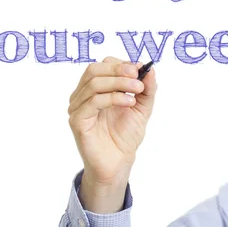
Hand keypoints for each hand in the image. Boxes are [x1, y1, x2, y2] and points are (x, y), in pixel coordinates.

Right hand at [67, 56, 156, 186]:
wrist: (119, 162)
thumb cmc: (126, 135)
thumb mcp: (142, 107)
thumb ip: (146, 89)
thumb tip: (150, 69)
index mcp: (95, 89)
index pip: (102, 65)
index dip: (121, 64)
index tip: (140, 69)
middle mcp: (82, 96)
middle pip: (94, 70)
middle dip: (118, 70)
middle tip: (137, 75)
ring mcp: (77, 108)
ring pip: (94, 83)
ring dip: (119, 83)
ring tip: (138, 90)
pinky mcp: (77, 121)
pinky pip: (93, 101)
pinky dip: (113, 97)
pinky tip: (129, 102)